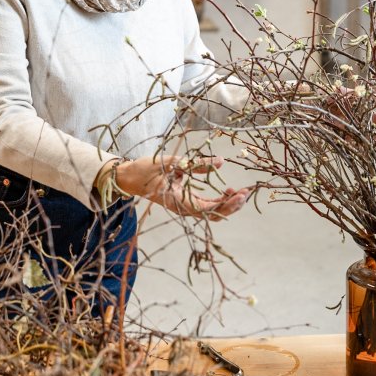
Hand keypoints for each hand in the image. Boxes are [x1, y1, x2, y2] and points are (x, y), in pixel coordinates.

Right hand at [116, 154, 248, 220]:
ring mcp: (184, 206)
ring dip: (228, 204)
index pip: (209, 209)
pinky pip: (205, 206)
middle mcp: (183, 209)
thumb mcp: (171, 163)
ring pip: (211, 212)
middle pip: (214, 215)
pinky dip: (218, 200)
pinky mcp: (184, 201)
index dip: (227, 203)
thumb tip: (221, 161)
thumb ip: (196, 163)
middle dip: (232, 205)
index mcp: (179, 202)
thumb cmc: (145, 170)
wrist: (128, 177)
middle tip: (247, 192)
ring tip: (241, 192)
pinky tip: (227, 190)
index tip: (240, 193)